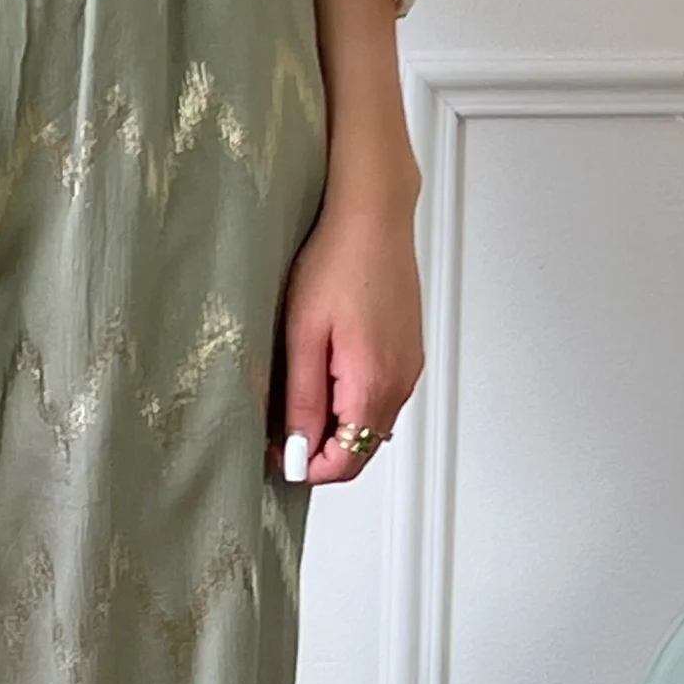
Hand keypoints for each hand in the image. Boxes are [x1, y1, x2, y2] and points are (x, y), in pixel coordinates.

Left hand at [273, 188, 424, 485]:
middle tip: (280, 425)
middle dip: (319, 449)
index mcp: (374, 385)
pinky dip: (351, 400)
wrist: (373, 215)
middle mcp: (400, 382)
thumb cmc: (338, 261)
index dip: (307, 467)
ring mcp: (408, 367)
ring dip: (335, 424)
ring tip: (299, 391)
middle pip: (361, 448)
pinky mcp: (407, 352)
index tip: (275, 451)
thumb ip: (303, 401)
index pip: (346, 463)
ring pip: (370, 424)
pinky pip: (380, 396)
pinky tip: (326, 370)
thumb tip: (297, 450)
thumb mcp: (303, 336)